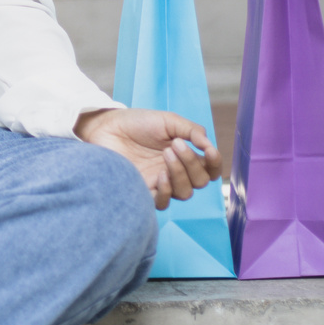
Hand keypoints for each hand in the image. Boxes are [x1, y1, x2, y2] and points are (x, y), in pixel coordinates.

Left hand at [76, 108, 220, 209]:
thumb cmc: (137, 123)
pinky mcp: (143, 191)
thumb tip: (210, 146)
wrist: (107, 127)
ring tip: (165, 153)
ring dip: (180, 174)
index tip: (209, 151)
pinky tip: (159, 175)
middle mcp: (176, 171)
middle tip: (174, 145)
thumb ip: (192, 131)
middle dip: (192, 163)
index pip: (210, 169)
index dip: (215, 164)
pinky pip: (163, 203)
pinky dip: (166, 190)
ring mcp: (160, 183)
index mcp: (184, 155)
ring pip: (185, 194)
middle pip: (200, 182)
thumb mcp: (169, 121)